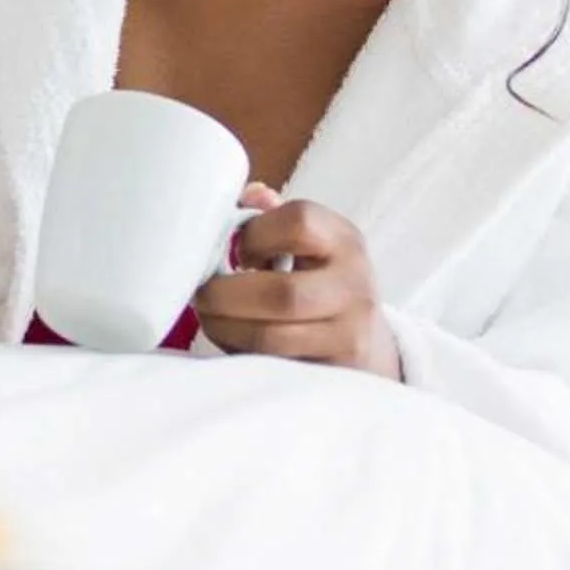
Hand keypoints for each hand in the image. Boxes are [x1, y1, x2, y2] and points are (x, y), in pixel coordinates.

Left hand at [192, 192, 398, 379]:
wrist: (368, 344)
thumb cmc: (321, 282)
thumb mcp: (311, 243)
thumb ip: (272, 217)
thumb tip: (248, 195)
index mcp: (345, 241)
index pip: (299, 222)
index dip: (254, 234)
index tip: (237, 252)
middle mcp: (354, 287)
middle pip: (281, 293)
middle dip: (225, 295)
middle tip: (201, 295)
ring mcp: (348, 336)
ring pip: (271, 337)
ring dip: (225, 328)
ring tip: (209, 318)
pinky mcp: (332, 374)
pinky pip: (273, 367)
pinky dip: (239, 353)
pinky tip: (230, 340)